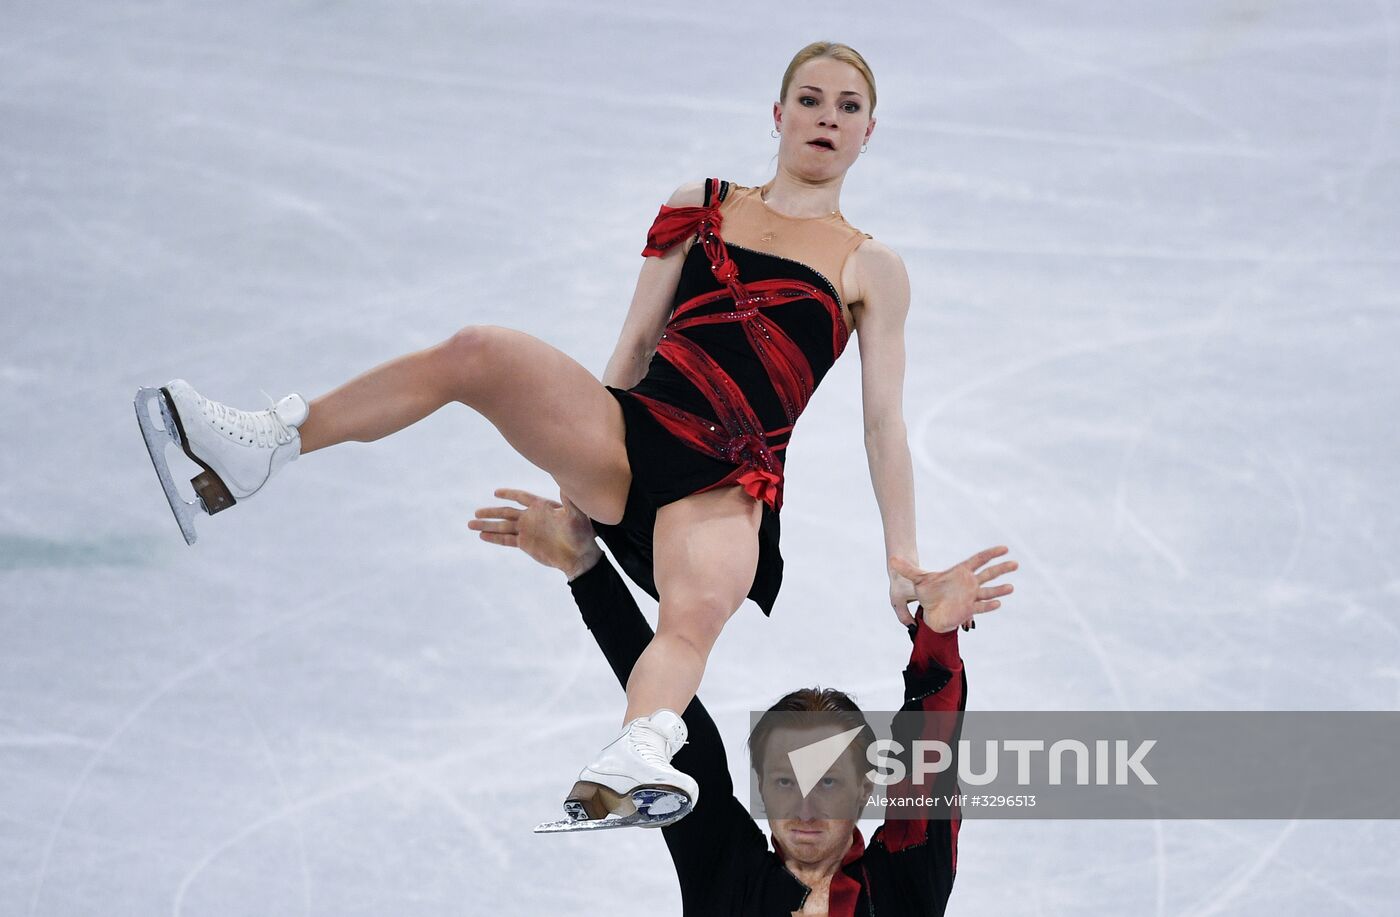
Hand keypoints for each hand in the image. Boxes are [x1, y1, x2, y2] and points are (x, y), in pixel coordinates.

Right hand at [467, 487, 602, 579]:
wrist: (579, 556)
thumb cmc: (581, 533)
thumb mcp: (576, 515)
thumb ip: (569, 500)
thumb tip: (567, 485)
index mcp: (542, 507)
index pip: (522, 497)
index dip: (509, 494)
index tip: (496, 493)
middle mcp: (532, 517)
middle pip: (507, 512)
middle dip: (491, 512)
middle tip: (476, 512)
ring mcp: (527, 531)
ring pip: (503, 526)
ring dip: (487, 525)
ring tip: (470, 524)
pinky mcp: (526, 544)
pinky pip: (507, 539)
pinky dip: (494, 537)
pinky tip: (482, 536)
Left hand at [889, 547, 1016, 633]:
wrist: (930, 610)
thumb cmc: (927, 592)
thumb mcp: (917, 579)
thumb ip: (906, 569)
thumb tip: (892, 559)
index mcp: (961, 572)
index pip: (979, 560)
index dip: (991, 554)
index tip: (1004, 548)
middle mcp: (970, 583)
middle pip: (989, 574)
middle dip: (1002, 569)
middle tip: (1016, 564)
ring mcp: (971, 596)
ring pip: (988, 591)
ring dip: (999, 590)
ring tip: (1011, 587)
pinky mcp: (968, 609)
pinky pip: (981, 607)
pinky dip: (989, 606)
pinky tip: (998, 604)